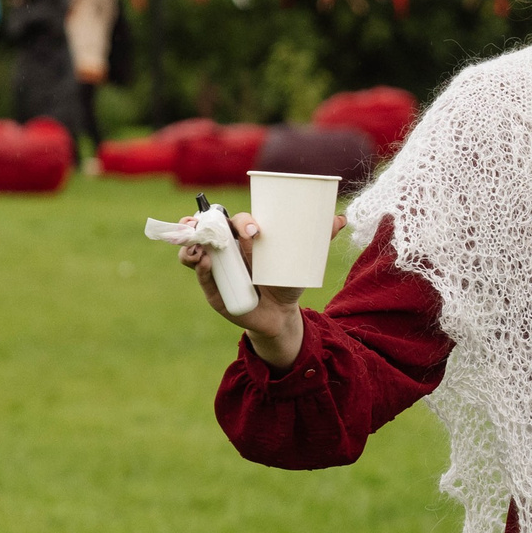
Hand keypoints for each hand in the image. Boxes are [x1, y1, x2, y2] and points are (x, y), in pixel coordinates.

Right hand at [179, 211, 345, 371]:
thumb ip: (318, 239)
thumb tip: (341, 218)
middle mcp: (227, 248)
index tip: (255, 231)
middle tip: (200, 222)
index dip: (240, 221)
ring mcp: (216, 267)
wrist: (281, 314)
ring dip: (190, 243)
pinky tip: (203, 262)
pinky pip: (199, 274)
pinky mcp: (212, 287)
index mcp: (245, 237)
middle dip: (198, 221)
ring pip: (193, 249)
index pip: (234, 220)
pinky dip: (197, 266)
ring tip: (198, 245)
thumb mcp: (303, 261)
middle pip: (205, 229)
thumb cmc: (288, 280)